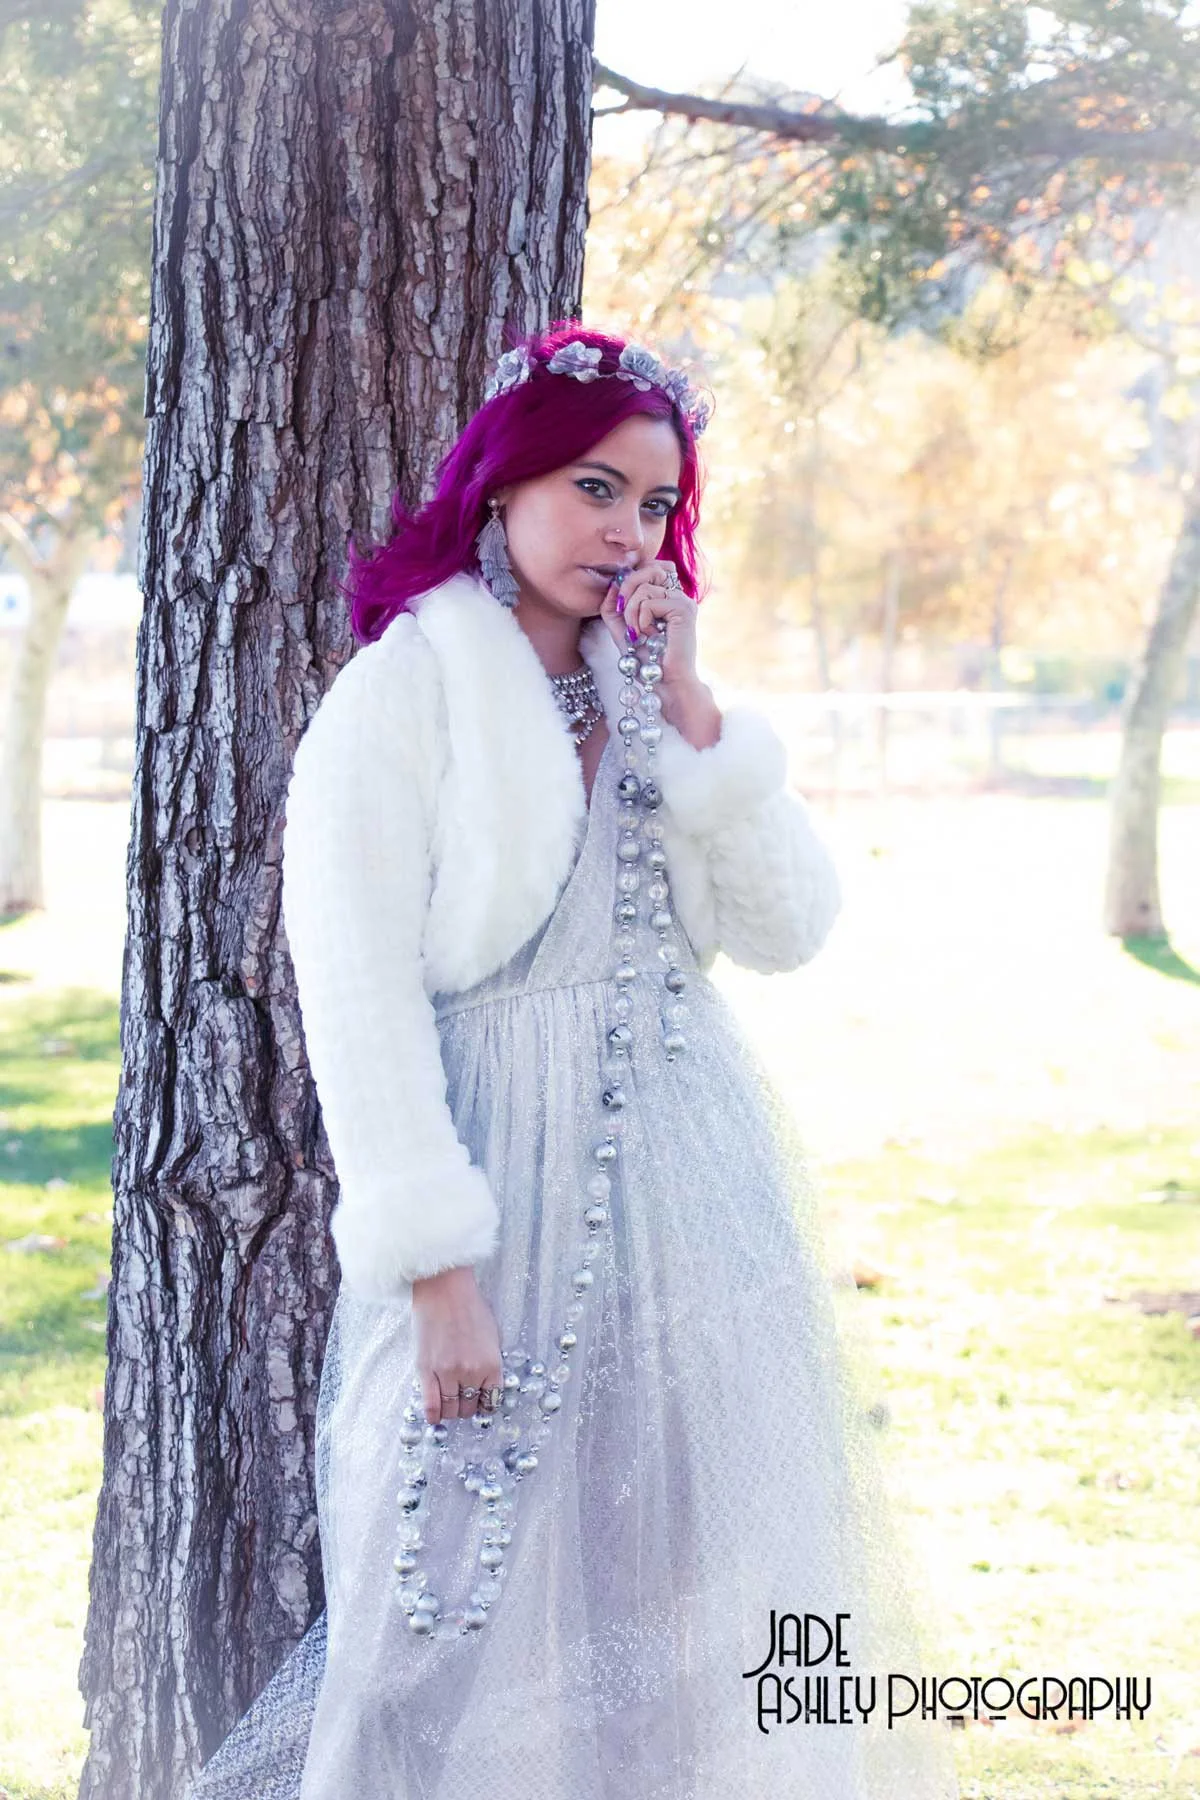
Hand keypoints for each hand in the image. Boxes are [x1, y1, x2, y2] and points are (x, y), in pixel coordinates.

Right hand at [410, 1265, 502, 1424]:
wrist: (444, 1289)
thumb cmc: (469, 1305)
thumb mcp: (492, 1334)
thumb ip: (490, 1362)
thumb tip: (486, 1383)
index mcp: (492, 1364)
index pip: (491, 1400)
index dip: (485, 1405)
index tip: (481, 1404)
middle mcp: (471, 1373)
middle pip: (469, 1407)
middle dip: (467, 1407)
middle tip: (463, 1401)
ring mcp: (447, 1373)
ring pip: (450, 1408)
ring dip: (451, 1411)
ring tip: (449, 1404)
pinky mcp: (426, 1370)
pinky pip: (430, 1404)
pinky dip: (433, 1415)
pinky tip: (435, 1416)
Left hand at [597, 558, 721, 749]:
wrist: (665, 684)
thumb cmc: (648, 662)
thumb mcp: (622, 630)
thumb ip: (614, 607)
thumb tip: (613, 582)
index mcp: (667, 597)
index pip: (648, 567)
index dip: (629, 579)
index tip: (621, 605)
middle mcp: (677, 595)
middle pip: (648, 567)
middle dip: (627, 588)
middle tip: (624, 616)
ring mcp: (683, 600)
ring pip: (644, 587)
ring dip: (631, 612)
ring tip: (638, 634)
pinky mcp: (684, 609)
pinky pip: (650, 601)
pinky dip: (641, 619)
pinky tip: (649, 635)